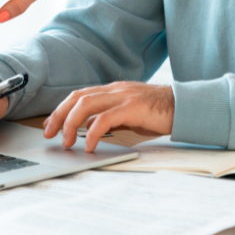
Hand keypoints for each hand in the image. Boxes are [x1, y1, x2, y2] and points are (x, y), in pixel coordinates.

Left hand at [42, 82, 173, 152]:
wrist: (184, 107)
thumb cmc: (158, 113)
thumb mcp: (130, 114)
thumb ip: (112, 116)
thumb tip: (92, 129)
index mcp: (113, 90)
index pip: (79, 95)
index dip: (62, 109)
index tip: (50, 125)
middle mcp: (115, 90)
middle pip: (77, 97)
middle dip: (59, 115)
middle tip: (50, 134)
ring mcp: (123, 97)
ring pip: (86, 104)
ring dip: (72, 124)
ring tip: (68, 142)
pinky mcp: (133, 107)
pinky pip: (106, 118)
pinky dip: (93, 132)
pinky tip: (90, 145)